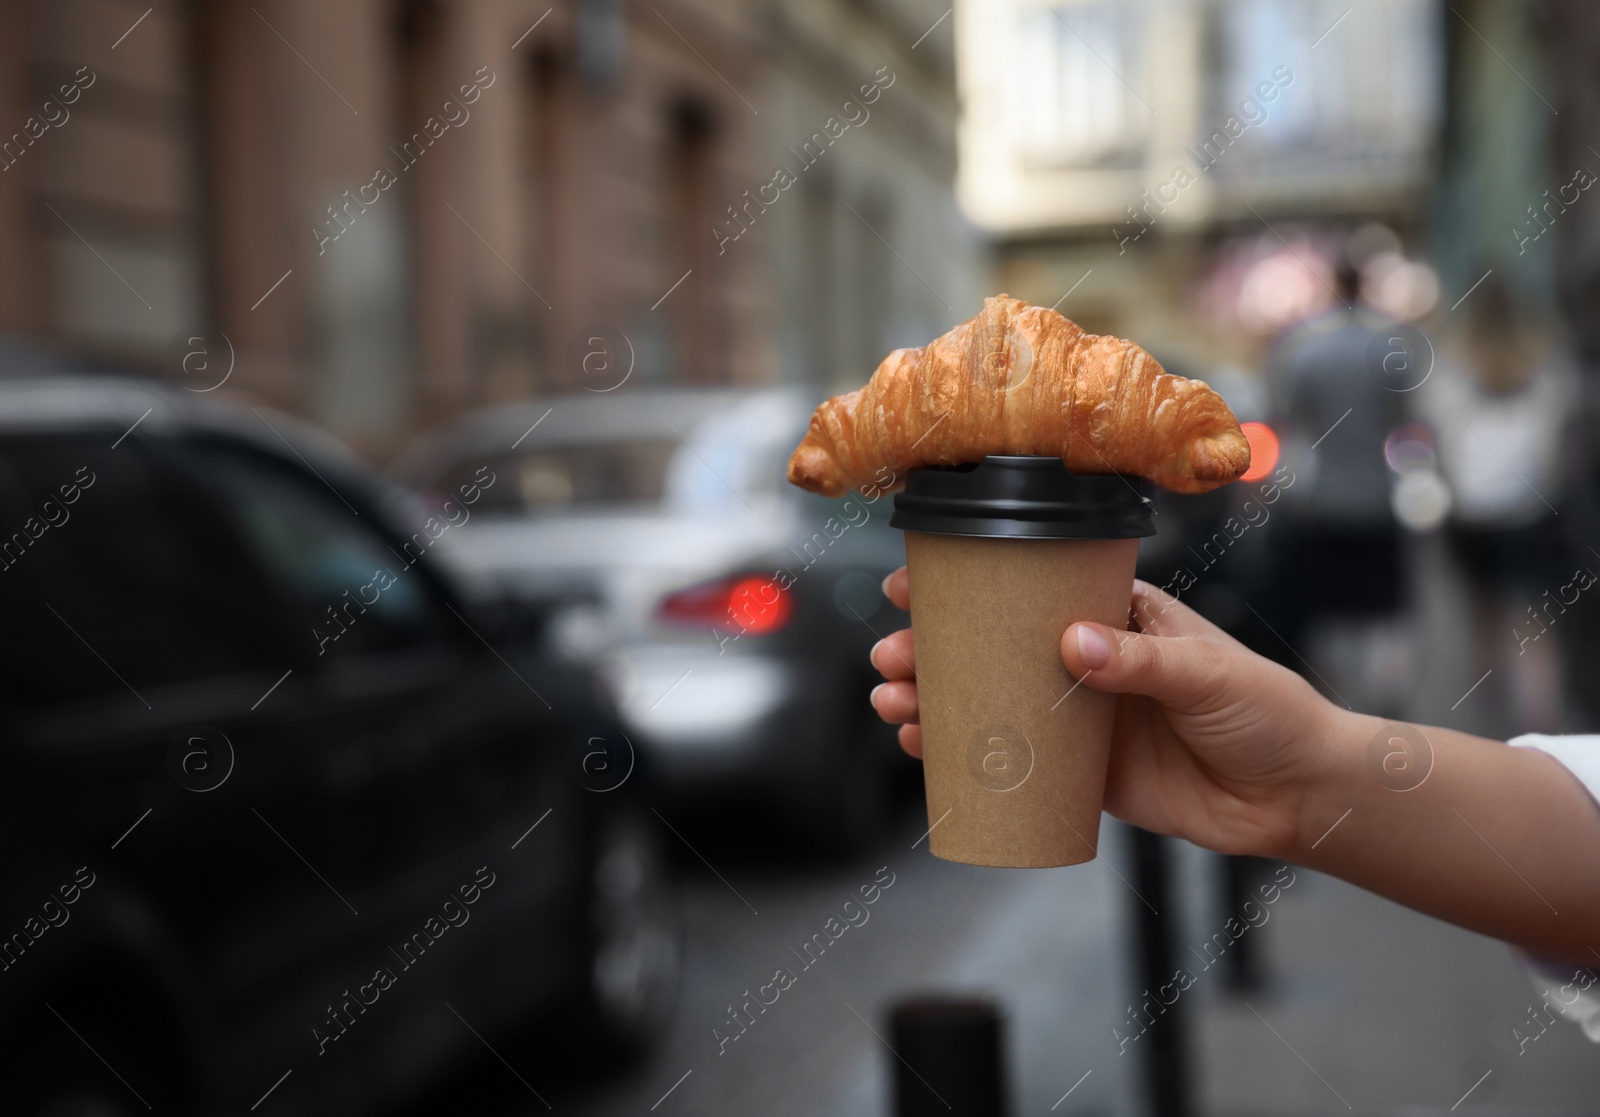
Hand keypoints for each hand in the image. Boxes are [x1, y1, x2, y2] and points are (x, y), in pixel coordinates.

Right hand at [869, 568, 1340, 858]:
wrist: (1297, 796)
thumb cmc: (1267, 712)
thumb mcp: (1208, 673)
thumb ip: (1142, 661)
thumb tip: (1074, 645)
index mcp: (1117, 615)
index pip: (1031, 587)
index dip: (969, 582)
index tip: (912, 581)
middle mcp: (1088, 660)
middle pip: (990, 646)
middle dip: (930, 648)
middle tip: (892, 655)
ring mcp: (1080, 718)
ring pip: (988, 701)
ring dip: (932, 699)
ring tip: (893, 702)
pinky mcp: (1082, 774)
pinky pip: (1011, 762)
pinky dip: (962, 756)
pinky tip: (924, 750)